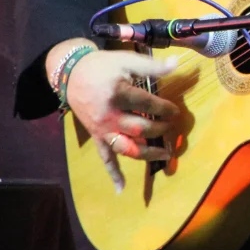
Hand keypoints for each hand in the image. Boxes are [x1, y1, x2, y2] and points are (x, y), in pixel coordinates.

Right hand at [53, 45, 179, 191]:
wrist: (72, 73)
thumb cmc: (102, 66)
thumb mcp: (127, 60)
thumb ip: (152, 66)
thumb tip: (176, 64)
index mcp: (118, 95)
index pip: (148, 106)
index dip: (166, 109)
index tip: (176, 110)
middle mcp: (109, 116)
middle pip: (140, 129)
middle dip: (160, 129)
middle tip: (171, 126)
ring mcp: (102, 130)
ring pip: (127, 148)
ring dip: (147, 154)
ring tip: (166, 154)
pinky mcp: (96, 137)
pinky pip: (105, 158)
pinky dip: (113, 174)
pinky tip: (121, 189)